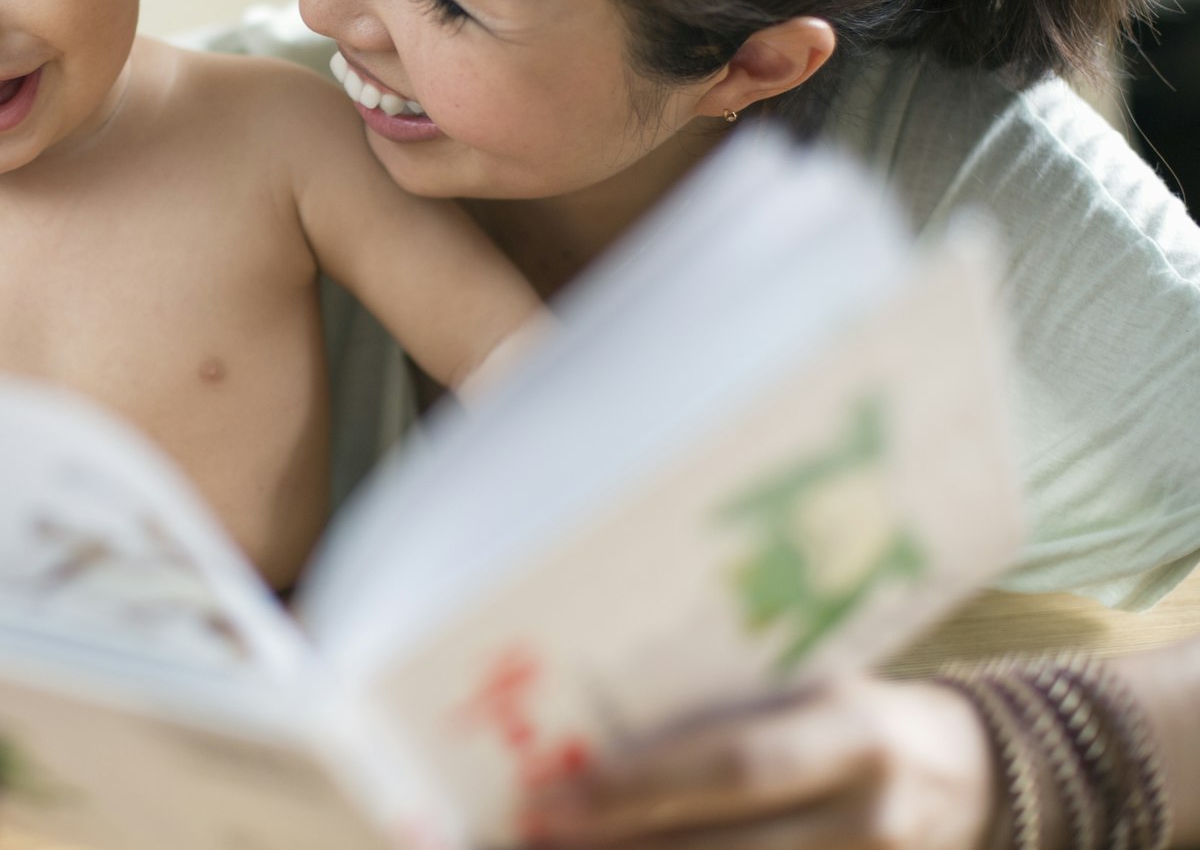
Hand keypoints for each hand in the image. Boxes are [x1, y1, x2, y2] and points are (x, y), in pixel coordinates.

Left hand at [526, 675, 998, 849]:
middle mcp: (868, 812)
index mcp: (852, 731)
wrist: (981, 772)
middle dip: (628, 845)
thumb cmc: (862, 711)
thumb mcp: (814, 688)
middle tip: (541, 838)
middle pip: (731, 847)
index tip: (556, 796)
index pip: (736, 765)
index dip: (641, 787)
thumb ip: (732, 709)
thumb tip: (599, 722)